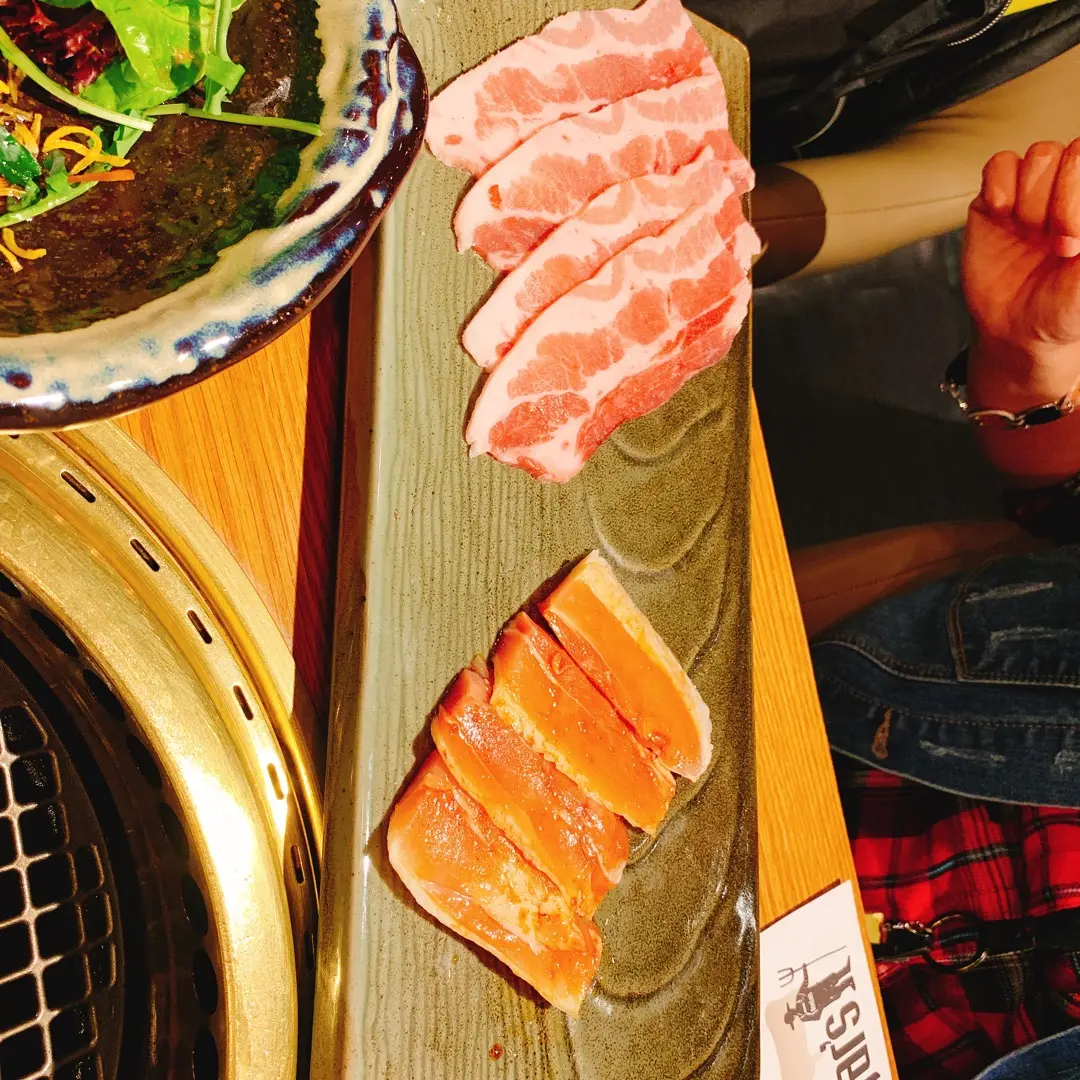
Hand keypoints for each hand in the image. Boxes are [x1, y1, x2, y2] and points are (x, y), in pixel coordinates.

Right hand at [964, 139, 1079, 410]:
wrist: (1017, 333)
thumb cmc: (1063, 308)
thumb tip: (1077, 228)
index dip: (1079, 196)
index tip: (1073, 245)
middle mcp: (1069, 192)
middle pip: (1069, 154)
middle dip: (1060, 203)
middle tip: (1055, 245)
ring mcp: (1032, 193)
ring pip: (1039, 156)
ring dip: (1031, 200)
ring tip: (1029, 235)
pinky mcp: (993, 201)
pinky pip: (999, 164)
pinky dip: (999, 185)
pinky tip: (1003, 215)